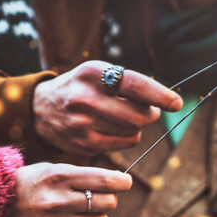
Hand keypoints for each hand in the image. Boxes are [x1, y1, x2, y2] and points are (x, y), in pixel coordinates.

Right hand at [11, 163, 131, 216]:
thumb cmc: (34, 182)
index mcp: (61, 177)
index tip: (126, 181)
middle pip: (108, 202)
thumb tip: (117, 182)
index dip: (123, 181)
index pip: (106, 180)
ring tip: (87, 209)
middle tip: (101, 195)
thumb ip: (83, 175)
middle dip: (110, 198)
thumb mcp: (54, 169)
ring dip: (100, 215)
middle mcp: (60, 200)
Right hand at [33, 61, 181, 155]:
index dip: (159, 95)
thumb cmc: (81, 86)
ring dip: (139, 125)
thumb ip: (128, 82)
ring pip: (133, 131)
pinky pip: (124, 143)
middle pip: (138, 115)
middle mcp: (84, 98)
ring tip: (126, 117)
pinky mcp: (83, 144)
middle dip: (151, 114)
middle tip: (151, 111)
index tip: (176, 103)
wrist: (40, 108)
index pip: (134, 85)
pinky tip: (115, 128)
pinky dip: (128, 137)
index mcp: (92, 73)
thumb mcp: (98, 73)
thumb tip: (164, 100)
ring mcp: (82, 124)